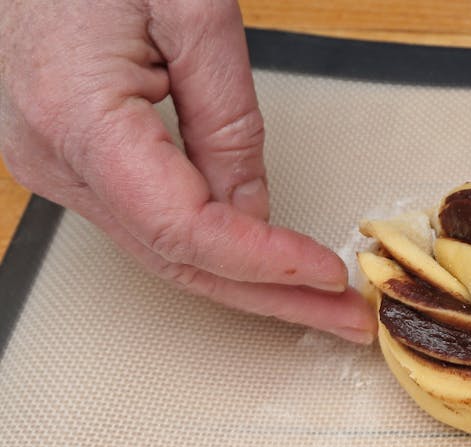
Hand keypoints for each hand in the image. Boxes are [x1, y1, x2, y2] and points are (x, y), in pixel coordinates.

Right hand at [0, 0, 374, 342]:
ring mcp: (49, 161)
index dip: (263, 261)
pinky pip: (145, 221)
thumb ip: (229, 121)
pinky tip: (265, 263)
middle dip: (272, 296)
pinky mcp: (64, 156)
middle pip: (175, 259)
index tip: (328, 271)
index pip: (182, 229)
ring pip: (161, 251)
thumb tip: (256, 210)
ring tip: (321, 300)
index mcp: (75, 116)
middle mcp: (50, 154)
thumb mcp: (194, 14)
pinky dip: (212, 248)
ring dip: (248, 280)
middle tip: (346, 318)